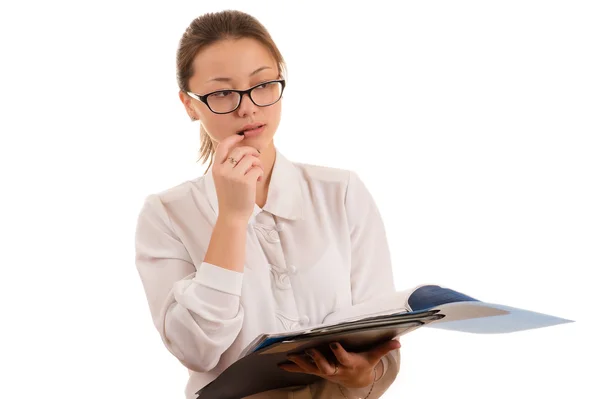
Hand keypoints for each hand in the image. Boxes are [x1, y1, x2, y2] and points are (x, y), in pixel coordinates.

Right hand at [212, 134, 263, 223]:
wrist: (232, 215)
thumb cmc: (230, 197)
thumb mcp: (222, 179)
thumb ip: (228, 165)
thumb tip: (243, 149)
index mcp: (216, 168)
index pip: (223, 146)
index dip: (233, 139)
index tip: (241, 137)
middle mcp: (223, 170)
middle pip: (240, 150)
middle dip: (251, 152)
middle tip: (256, 160)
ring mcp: (234, 175)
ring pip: (251, 158)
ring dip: (257, 164)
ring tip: (257, 173)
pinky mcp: (245, 181)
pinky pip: (257, 168)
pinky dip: (260, 173)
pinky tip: (257, 181)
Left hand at [278, 339, 400, 388]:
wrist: (356, 380)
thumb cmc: (364, 364)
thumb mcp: (374, 356)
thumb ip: (384, 347)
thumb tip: (399, 341)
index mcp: (349, 363)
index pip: (343, 357)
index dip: (338, 351)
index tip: (333, 342)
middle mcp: (335, 369)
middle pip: (325, 366)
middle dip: (317, 358)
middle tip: (309, 350)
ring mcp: (325, 371)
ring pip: (312, 368)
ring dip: (301, 362)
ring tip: (289, 357)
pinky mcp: (318, 371)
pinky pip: (304, 369)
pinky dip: (293, 367)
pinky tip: (281, 364)